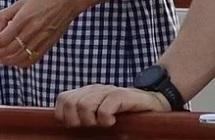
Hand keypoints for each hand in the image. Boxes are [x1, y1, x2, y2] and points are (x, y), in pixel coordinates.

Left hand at [0, 0, 77, 66]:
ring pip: (18, 58)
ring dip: (7, 61)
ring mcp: (40, 39)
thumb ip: (5, 15)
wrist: (66, 1)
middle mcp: (31, 30)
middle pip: (8, 51)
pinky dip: (20, 63)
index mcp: (23, 18)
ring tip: (2, 57)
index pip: (2, 39)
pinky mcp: (47, 45)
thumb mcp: (21, 2)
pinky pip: (31, 60)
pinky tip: (16, 60)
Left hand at [55, 85, 169, 126]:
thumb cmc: (123, 112)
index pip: (63, 99)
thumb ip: (82, 112)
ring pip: (85, 105)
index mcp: (87, 92)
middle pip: (71, 103)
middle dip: (77, 120)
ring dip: (92, 120)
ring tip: (103, 123)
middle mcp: (96, 89)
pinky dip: (106, 119)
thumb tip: (62, 122)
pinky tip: (113, 122)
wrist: (151, 102)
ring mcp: (109, 90)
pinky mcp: (123, 95)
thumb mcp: (99, 111)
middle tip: (92, 125)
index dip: (64, 115)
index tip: (78, 125)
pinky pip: (106, 107)